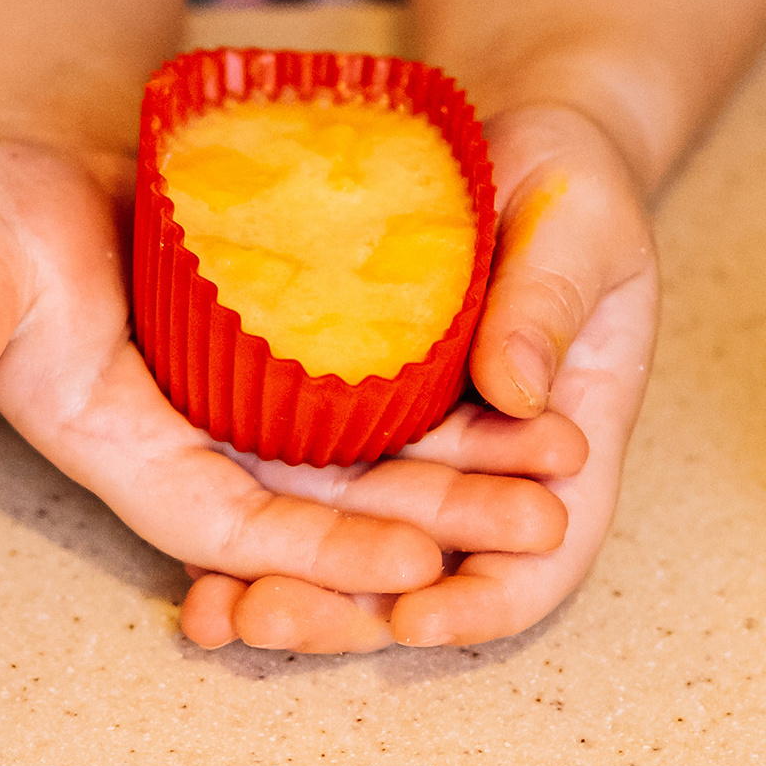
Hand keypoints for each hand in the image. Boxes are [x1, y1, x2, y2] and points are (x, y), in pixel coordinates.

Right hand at [0, 133, 582, 640]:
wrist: (42, 145)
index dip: (322, 548)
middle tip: (544, 518)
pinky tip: (533, 395)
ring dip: (465, 473)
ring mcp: (247, 407)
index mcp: (124, 449)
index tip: (417, 559)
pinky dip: (454, 405)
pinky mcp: (286, 359)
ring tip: (565, 469)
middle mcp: (196, 446)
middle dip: (435, 524)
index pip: (235, 526)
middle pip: (328, 508)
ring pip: (372, 462)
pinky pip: (383, 400)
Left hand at [174, 102, 653, 651]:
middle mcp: (479, 467)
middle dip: (346, 615)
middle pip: (426, 578)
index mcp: (566, 437)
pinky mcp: (334, 417)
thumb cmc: (564, 181)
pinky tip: (187, 567)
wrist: (502, 145)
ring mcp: (402, 448)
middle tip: (269, 620)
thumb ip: (550, 300)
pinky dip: (244, 535)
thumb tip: (520, 395)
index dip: (484, 600)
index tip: (417, 617)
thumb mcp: (577, 223)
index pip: (543, 555)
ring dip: (283, 592)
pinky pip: (290, 485)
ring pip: (347, 551)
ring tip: (214, 613)